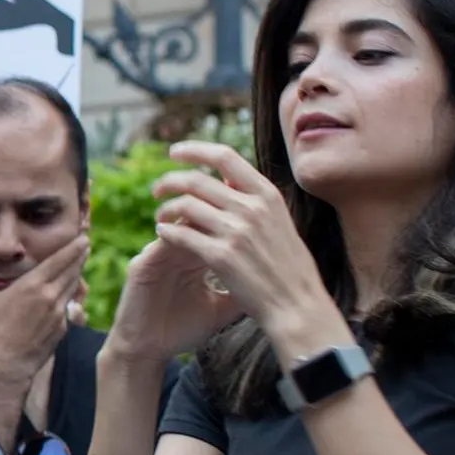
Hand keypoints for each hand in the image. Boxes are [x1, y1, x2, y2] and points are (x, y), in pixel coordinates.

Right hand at [0, 235, 89, 381]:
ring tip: (79, 265)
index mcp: (33, 285)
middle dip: (79, 257)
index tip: (83, 238)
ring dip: (77, 275)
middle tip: (86, 244)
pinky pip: (69, 309)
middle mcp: (51, 297)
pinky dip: (70, 299)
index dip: (73, 248)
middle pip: (71, 271)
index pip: (59, 261)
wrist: (8, 366)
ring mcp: (59, 314)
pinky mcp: (62, 329)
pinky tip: (68, 297)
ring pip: (73, 289)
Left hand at [149, 141, 338, 356]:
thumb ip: (254, 200)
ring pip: (184, 205)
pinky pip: (180, 234)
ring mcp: (236, 231)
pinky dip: (166, 231)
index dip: (195, 150)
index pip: (225, 156)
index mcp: (267, 195)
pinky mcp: (221, 256)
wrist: (297, 304)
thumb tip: (226, 178)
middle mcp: (252, 208)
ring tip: (159, 217)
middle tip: (156, 190)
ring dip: (164, 209)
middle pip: (195, 180)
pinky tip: (162, 234)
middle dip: (168, 181)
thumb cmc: (287, 266)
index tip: (174, 153)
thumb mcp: (279, 222)